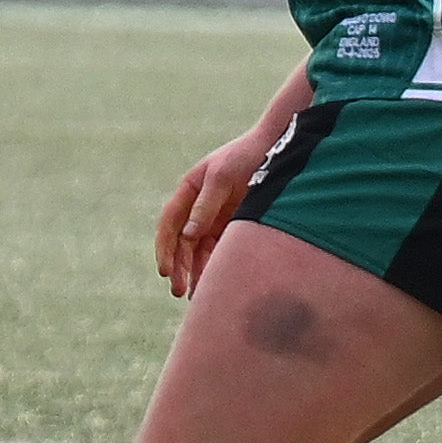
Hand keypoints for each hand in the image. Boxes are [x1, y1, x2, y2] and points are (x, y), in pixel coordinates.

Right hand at [154, 109, 294, 297]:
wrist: (277, 147)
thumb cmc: (246, 156)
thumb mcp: (223, 177)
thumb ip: (205, 205)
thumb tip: (187, 235)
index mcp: (189, 190)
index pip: (170, 223)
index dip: (165, 248)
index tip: (165, 271)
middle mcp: (199, 205)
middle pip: (182, 241)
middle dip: (178, 266)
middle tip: (178, 291)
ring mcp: (216, 215)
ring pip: (199, 249)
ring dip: (195, 270)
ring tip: (194, 295)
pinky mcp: (234, 224)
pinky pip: (220, 248)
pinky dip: (215, 264)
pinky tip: (216, 282)